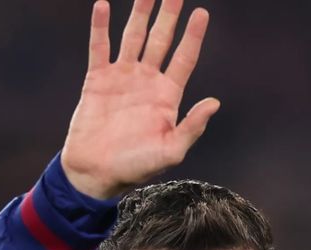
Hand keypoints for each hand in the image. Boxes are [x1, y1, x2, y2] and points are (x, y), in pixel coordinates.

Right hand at [61, 0, 219, 199]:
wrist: (96, 173)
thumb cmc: (136, 167)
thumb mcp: (171, 152)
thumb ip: (192, 127)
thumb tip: (214, 103)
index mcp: (167, 96)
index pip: (184, 58)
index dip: (193, 36)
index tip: (201, 13)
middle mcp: (147, 81)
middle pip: (161, 39)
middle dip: (168, 15)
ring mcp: (122, 78)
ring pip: (133, 36)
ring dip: (139, 13)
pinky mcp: (97, 79)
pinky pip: (99, 47)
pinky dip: (100, 26)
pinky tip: (102, 6)